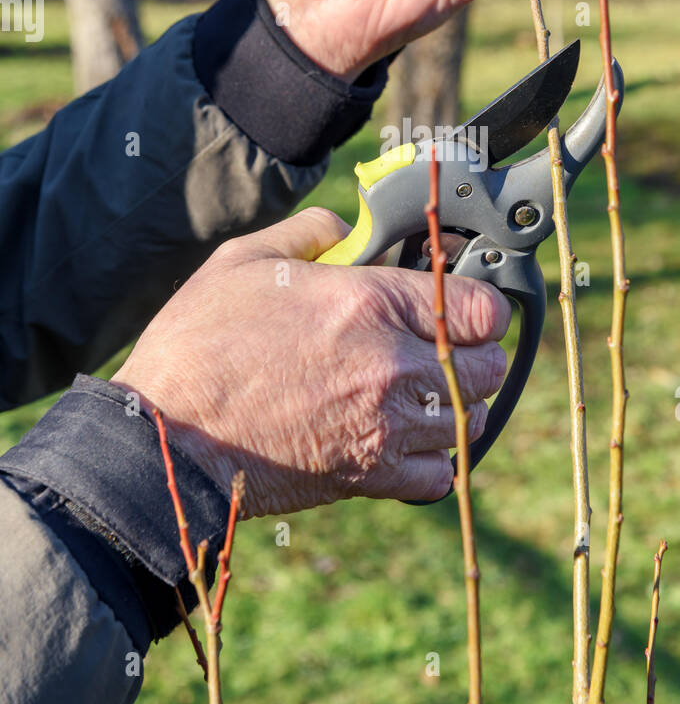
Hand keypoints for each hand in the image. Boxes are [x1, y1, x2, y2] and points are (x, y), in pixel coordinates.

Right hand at [112, 207, 510, 515]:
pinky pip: (440, 476)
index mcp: (369, 302)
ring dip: (455, 407)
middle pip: (489, 368)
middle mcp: (392, 365)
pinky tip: (403, 441)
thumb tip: (345, 228)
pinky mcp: (369, 476)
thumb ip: (310, 232)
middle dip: (472, 356)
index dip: (477, 306)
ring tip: (420, 396)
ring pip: (470, 421)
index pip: (483, 309)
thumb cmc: (199, 344)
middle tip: (438, 350)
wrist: (166, 438)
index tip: (459, 309)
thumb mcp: (246, 259)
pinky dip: (432, 462)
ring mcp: (385, 426)